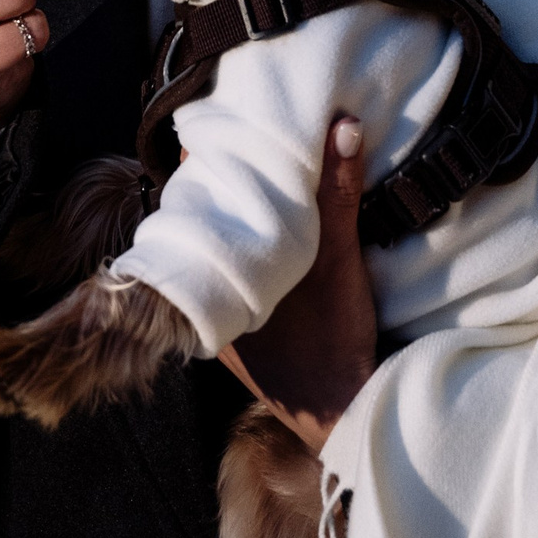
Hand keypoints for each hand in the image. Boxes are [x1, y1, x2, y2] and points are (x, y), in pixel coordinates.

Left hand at [218, 116, 376, 451]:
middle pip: (203, 225)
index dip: (201, 165)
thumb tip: (343, 125)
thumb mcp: (339, 259)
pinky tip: (266, 229)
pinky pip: (232, 278)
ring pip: (216, 253)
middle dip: (219, 186)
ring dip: (232, 217)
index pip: (193, 204)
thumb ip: (337, 193)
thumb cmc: (334, 338)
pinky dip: (244, 251)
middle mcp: (206, 298)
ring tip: (251, 173)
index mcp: (212, 277)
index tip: (214, 128)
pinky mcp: (239, 334)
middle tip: (238, 139)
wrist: (342, 412)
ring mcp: (221, 318)